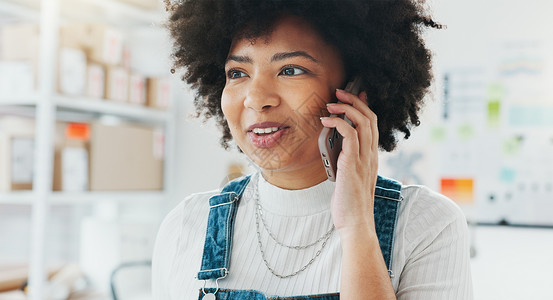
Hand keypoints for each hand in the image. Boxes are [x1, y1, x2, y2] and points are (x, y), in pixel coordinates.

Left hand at [320, 89, 378, 233]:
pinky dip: (338, 122)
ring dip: (346, 108)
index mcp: (371, 158)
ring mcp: (364, 159)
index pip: (373, 125)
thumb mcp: (349, 179)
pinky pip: (350, 134)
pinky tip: (326, 121)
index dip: (365, 107)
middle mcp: (371, 156)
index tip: (355, 96)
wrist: (355, 224)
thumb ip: (347, 164)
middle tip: (340, 92)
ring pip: (363, 122)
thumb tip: (337, 151)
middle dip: (355, 101)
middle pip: (370, 118)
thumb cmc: (350, 205)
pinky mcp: (352, 163)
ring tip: (331, 103)